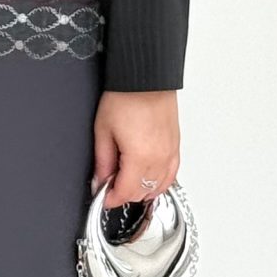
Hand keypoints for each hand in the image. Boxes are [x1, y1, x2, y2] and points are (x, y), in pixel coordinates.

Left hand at [92, 88, 178, 210]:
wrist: (146, 78)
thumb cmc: (126, 97)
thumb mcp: (103, 131)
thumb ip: (102, 161)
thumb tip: (100, 180)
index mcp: (140, 157)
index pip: (126, 192)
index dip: (111, 198)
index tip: (103, 196)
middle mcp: (159, 158)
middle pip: (142, 192)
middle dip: (124, 193)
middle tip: (110, 185)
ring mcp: (170, 153)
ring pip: (158, 187)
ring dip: (142, 189)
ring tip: (127, 181)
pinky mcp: (176, 146)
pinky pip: (171, 175)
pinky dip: (159, 182)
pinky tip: (149, 179)